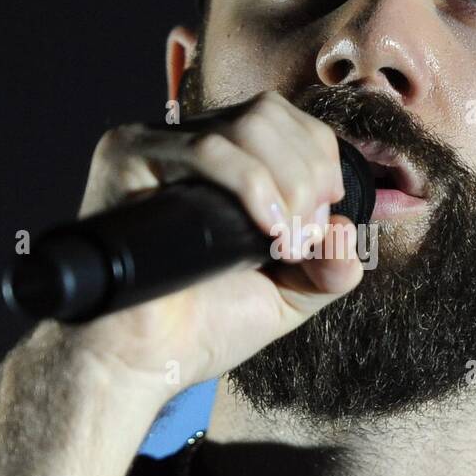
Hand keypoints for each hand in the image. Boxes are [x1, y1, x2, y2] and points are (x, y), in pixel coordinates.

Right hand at [55, 91, 363, 403]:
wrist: (143, 361)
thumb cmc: (204, 327)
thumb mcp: (290, 294)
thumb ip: (332, 266)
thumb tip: (346, 229)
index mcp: (225, 162)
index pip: (285, 119)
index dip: (318, 161)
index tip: (318, 226)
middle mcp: (189, 144)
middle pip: (271, 114)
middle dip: (308, 176)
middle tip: (301, 241)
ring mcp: (157, 145)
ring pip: (247, 124)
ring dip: (287, 182)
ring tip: (284, 241)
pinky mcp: (129, 156)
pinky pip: (206, 148)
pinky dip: (252, 184)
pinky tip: (266, 228)